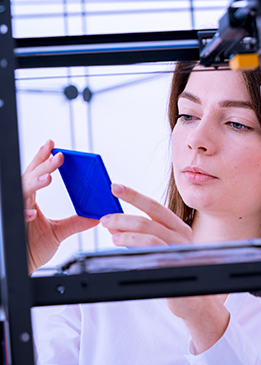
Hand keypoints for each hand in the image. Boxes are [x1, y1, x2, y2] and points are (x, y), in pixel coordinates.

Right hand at [22, 140, 98, 273]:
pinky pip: (16, 218)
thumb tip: (95, 215)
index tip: (52, 145)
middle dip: (44, 165)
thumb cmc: (32, 248)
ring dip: (35, 183)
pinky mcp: (13, 227)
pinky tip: (30, 213)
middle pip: (30, 177)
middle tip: (59, 156)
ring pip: (22, 191)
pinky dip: (23, 213)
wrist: (22, 267)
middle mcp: (22, 202)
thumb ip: (76, 222)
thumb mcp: (59, 232)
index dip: (42, 158)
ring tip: (49, 177)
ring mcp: (16, 212)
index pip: (36, 173)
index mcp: (31, 199)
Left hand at [102, 184, 228, 352]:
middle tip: (105, 219)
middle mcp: (182, 236)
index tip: (116, 187)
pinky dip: (134, 250)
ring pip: (149, 236)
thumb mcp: (163, 246)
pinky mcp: (174, 268)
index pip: (155, 206)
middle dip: (123, 217)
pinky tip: (123, 250)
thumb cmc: (177, 269)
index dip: (134, 196)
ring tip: (113, 236)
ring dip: (126, 234)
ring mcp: (180, 252)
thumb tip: (117, 223)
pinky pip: (151, 255)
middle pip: (148, 220)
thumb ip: (143, 234)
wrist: (195, 299)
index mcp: (179, 227)